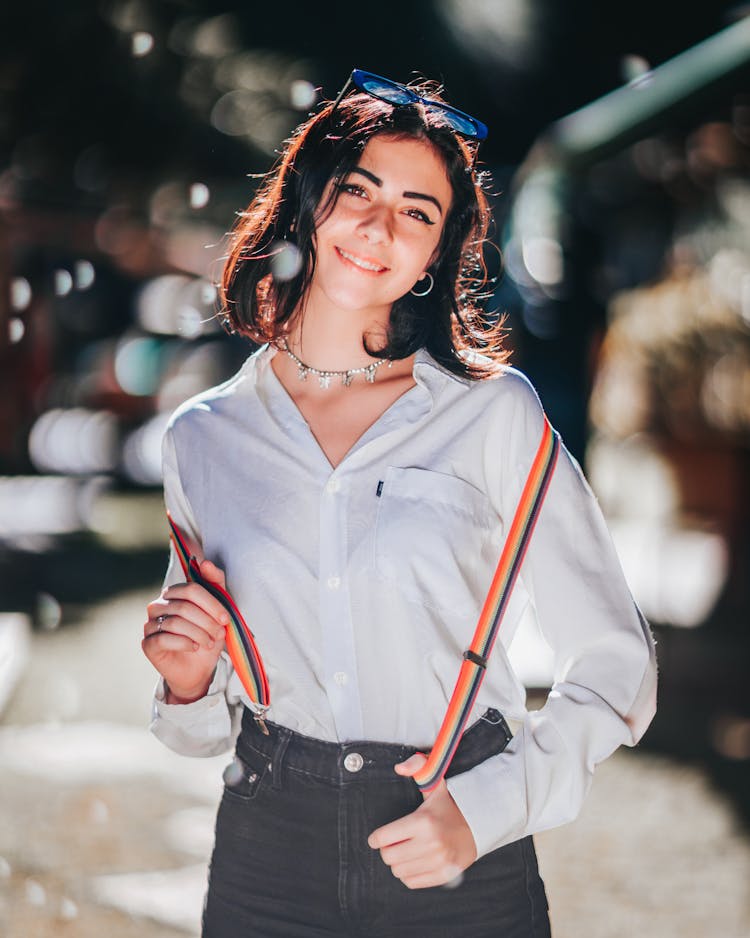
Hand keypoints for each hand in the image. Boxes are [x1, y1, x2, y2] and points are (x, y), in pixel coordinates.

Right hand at [142, 560, 228, 702]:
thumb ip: (215, 583)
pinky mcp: (147, 644)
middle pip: (184, 606)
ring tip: (210, 643)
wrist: (198, 669)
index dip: (211, 604)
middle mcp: (158, 605)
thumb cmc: (207, 636)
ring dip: (198, 634)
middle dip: (207, 621)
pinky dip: (184, 643)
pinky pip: (164, 638)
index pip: (192, 590)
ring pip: (175, 622)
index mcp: (174, 593)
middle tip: (219, 634)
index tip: (226, 619)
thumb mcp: (218, 610)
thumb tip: (205, 562)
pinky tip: (194, 648)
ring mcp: (150, 624)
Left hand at [367, 752, 477, 888]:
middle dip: (387, 850)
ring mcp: (438, 861)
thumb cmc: (448, 806)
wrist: (477, 826)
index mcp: (423, 821)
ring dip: (398, 862)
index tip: (377, 838)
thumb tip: (399, 767)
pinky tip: (415, 861)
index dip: (376, 838)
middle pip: (388, 857)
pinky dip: (409, 874)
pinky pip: (411, 882)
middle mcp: (430, 843)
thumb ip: (416, 766)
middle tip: (393, 843)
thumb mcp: (434, 783)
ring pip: (398, 871)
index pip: (383, 838)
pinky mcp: (443, 875)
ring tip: (406, 851)